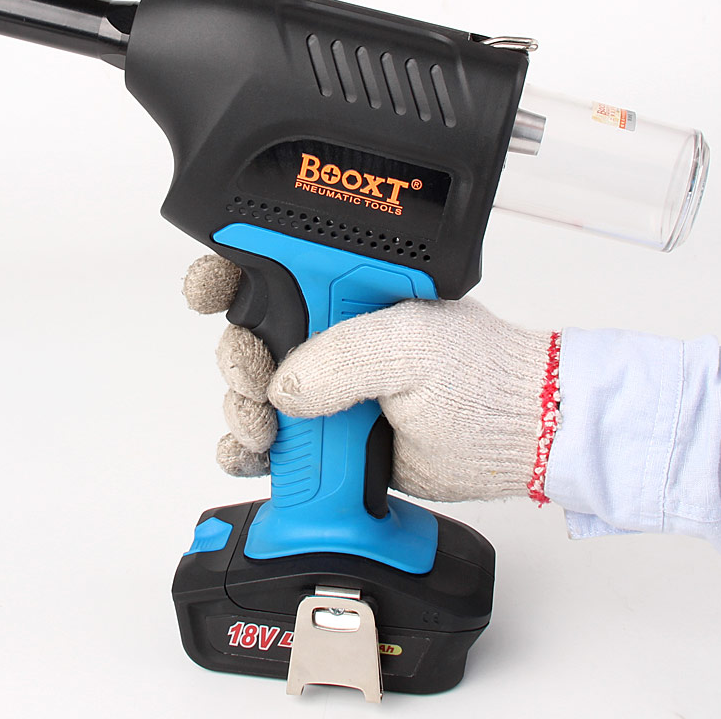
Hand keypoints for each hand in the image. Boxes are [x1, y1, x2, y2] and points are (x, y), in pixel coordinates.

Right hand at [183, 254, 557, 500]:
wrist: (514, 435)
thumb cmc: (481, 373)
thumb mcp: (410, 346)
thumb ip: (342, 358)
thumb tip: (285, 386)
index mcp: (350, 293)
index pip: (276, 267)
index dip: (232, 273)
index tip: (207, 293)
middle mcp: (334, 334)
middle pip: (251, 333)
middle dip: (237, 357)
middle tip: (254, 382)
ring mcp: (329, 386)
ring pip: (255, 390)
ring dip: (241, 408)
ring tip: (262, 430)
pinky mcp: (329, 433)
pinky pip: (274, 438)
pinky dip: (249, 449)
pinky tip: (249, 453)